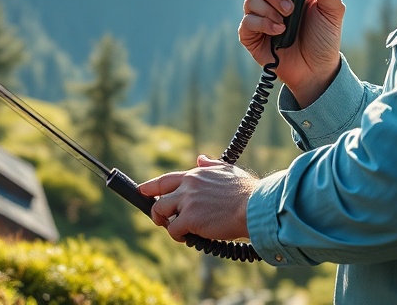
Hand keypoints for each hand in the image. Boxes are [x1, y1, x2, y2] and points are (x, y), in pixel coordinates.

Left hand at [138, 155, 257, 241]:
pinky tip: (187, 237)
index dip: (151, 186)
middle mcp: (188, 185)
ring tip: (177, 230)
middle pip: (158, 197)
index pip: (166, 179)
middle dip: (155, 209)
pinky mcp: (190, 218)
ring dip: (165, 223)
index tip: (142, 190)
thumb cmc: (246, 190)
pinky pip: (173, 229)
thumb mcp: (227, 170)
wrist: (254, 205)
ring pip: (161, 212)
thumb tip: (200, 158)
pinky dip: (177, 235)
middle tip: (160, 218)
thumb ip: (210, 165)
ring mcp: (188, 201)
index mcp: (195, 174)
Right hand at [238, 0, 343, 106]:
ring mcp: (259, 15)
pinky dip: (263, 24)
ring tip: (287, 22)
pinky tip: (279, 32)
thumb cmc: (324, 37)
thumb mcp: (332, 10)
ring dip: (270, 9)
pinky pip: (247, 21)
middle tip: (290, 7)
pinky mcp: (251, 34)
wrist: (317, 70)